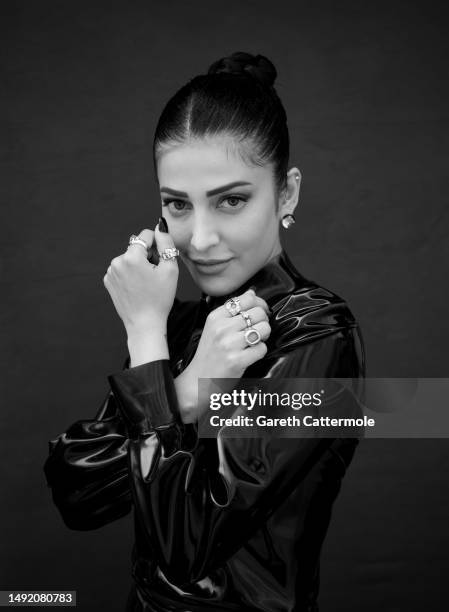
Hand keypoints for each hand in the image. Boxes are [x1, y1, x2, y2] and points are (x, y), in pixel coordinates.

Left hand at [103, 220, 178, 335]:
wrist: (144, 323)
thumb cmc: (160, 298)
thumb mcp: (170, 269)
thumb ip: (166, 243)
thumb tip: (159, 226)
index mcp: (131, 257)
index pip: (145, 236)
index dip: (157, 245)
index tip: (161, 261)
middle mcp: (117, 262)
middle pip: (137, 248)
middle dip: (147, 256)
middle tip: (155, 276)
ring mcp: (110, 272)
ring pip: (129, 259)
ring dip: (138, 265)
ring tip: (146, 283)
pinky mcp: (108, 282)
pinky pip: (121, 270)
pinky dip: (129, 274)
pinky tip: (137, 288)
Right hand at [174, 289, 270, 422]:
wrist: (198, 381)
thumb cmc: (209, 354)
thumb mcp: (214, 327)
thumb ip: (232, 310)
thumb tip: (252, 292)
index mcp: (215, 317)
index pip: (247, 299)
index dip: (259, 304)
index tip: (259, 313)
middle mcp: (222, 328)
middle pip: (259, 313)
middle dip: (263, 321)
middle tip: (257, 331)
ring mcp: (229, 344)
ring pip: (264, 329)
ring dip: (263, 336)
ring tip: (253, 342)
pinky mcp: (237, 360)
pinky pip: (262, 348)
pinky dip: (259, 352)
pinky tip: (249, 355)